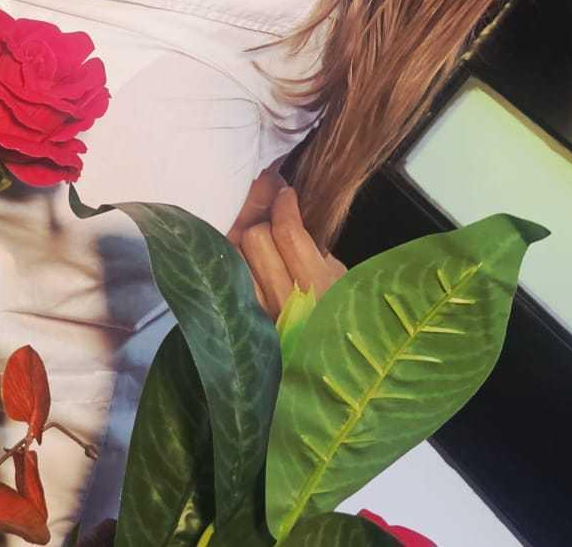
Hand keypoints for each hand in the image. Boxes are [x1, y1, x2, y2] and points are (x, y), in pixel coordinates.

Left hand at [226, 169, 345, 319]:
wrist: (331, 378)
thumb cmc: (343, 323)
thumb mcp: (342, 281)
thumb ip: (317, 250)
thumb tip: (291, 213)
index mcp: (320, 290)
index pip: (288, 233)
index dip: (283, 204)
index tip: (285, 194)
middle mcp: (285, 305)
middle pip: (255, 239)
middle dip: (264, 220)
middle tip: (273, 218)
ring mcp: (259, 318)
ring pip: (234, 257)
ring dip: (245, 242)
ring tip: (258, 240)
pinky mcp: (242, 327)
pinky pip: (228, 282)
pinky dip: (235, 266)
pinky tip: (245, 262)